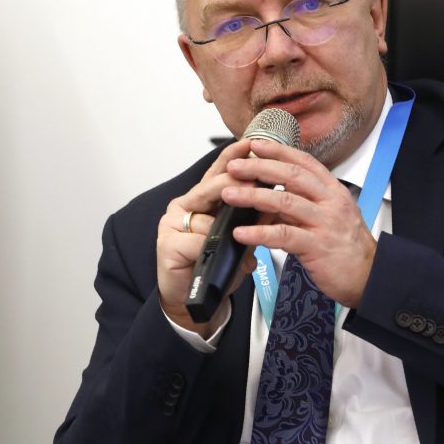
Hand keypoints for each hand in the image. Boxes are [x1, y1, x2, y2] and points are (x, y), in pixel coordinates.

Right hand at [156, 140, 258, 336]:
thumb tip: (276, 199)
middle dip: (233, 181)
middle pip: (208, 188)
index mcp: (200, 200)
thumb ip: (252, 216)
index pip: (218, 173)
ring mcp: (171, 226)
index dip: (233, 158)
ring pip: (203, 215)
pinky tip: (221, 253)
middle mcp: (183, 207)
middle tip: (253, 178)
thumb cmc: (217, 265)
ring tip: (241, 223)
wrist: (196, 300)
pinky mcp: (167, 247)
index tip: (251, 144)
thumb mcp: (240, 237)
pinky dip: (212, 246)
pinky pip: (196, 242)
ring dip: (225, 221)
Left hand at [221, 138, 376, 307]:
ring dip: (252, 196)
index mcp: (332, 191)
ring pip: (285, 202)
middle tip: (234, 166)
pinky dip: (259, 233)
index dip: (278, 151)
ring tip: (229, 194)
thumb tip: (271, 196)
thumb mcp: (329, 216)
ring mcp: (324, 223)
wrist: (369, 275)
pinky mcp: (317, 246)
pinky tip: (242, 232)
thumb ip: (303, 203)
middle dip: (259, 168)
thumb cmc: (347, 247)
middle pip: (291, 176)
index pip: (303, 162)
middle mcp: (330, 202)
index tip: (256, 144)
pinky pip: (283, 236)